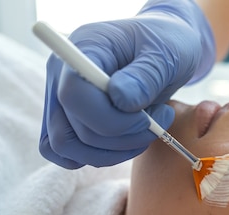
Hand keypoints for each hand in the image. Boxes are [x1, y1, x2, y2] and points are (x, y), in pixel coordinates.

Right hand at [40, 0, 214, 167]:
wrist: (166, 47)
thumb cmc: (167, 43)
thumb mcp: (166, 53)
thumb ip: (145, 76)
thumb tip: (120, 100)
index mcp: (83, 48)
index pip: (73, 95)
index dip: (110, 119)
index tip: (148, 117)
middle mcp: (62, 73)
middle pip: (70, 128)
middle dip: (121, 137)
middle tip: (159, 120)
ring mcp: (61, 98)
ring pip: (66, 147)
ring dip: (113, 152)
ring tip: (148, 130)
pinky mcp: (70, 119)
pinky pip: (66, 153)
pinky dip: (98, 157)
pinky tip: (129, 142)